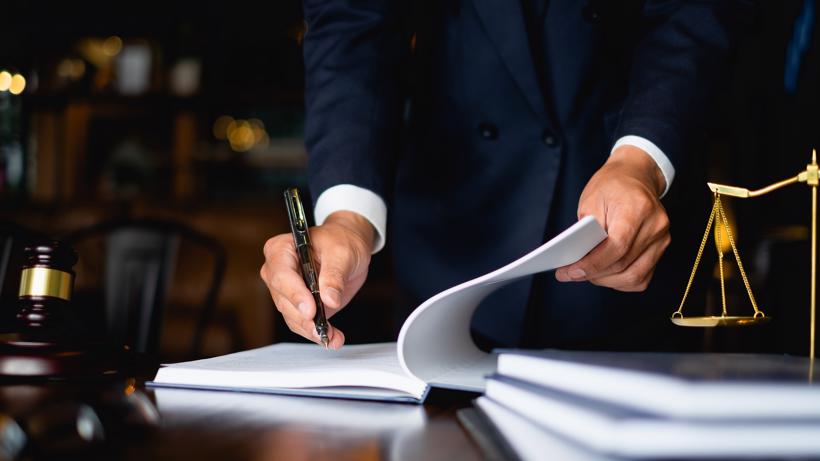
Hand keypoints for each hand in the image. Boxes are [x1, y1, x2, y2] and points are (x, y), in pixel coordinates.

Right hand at [260, 211, 374, 348]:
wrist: (349, 246)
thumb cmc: (342, 240)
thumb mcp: (342, 252)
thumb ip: (335, 275)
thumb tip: (329, 299)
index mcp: (281, 249)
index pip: (281, 275)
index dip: (294, 294)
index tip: (310, 310)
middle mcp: (277, 271)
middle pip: (283, 300)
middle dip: (303, 318)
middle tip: (322, 329)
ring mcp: (286, 290)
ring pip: (291, 316)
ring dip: (311, 329)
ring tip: (333, 337)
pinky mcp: (298, 305)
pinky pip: (302, 323)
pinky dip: (317, 332)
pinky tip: (332, 338)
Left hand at [555, 145, 670, 291]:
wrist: (635, 176)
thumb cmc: (611, 186)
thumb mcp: (590, 200)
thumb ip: (586, 231)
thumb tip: (578, 261)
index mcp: (637, 208)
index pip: (616, 247)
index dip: (592, 264)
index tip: (569, 272)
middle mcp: (655, 225)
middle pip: (623, 264)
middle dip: (593, 274)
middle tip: (571, 274)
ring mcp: (662, 238)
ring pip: (634, 276)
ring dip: (607, 280)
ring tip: (587, 275)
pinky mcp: (661, 247)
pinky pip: (642, 276)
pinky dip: (621, 280)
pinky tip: (605, 274)